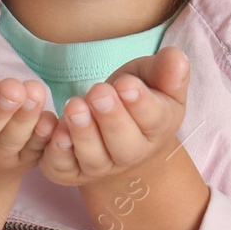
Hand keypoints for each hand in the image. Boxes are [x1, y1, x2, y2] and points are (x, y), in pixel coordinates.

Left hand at [39, 46, 190, 187]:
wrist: (119, 136)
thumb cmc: (137, 98)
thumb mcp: (156, 79)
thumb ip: (167, 70)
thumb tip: (177, 58)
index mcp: (158, 128)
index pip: (155, 120)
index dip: (140, 103)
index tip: (126, 85)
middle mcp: (131, 154)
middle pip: (125, 145)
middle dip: (111, 119)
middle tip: (98, 93)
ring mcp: (101, 166)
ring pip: (94, 159)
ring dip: (83, 134)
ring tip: (75, 106)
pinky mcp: (70, 171)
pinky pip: (62, 168)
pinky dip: (56, 152)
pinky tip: (53, 127)